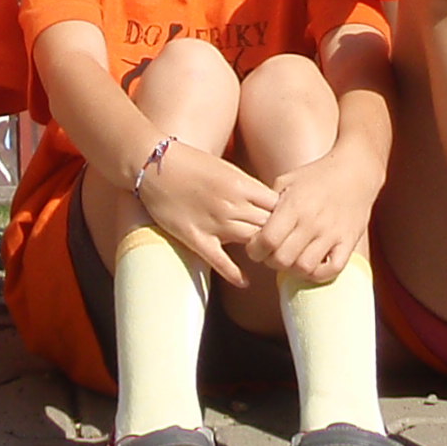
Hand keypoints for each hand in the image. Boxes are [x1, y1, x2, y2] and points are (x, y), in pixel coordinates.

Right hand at [133, 139, 276, 289]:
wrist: (155, 164)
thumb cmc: (191, 163)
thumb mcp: (227, 168)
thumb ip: (248, 187)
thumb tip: (271, 202)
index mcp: (242, 185)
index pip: (278, 206)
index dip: (288, 217)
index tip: (291, 225)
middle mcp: (232, 204)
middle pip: (269, 226)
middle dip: (280, 237)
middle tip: (287, 247)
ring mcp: (214, 222)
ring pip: (251, 242)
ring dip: (262, 252)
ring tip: (270, 261)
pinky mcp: (195, 237)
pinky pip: (220, 261)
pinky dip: (234, 274)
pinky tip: (245, 282)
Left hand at [247, 149, 377, 285]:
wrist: (356, 170)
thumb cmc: (317, 175)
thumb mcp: (287, 180)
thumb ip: (269, 203)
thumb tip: (251, 225)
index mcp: (294, 205)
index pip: (267, 240)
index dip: (255, 250)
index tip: (255, 247)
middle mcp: (312, 221)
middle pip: (282, 259)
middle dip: (270, 261)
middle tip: (272, 254)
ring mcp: (332, 233)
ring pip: (304, 268)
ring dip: (293, 269)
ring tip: (292, 259)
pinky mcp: (349, 242)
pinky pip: (331, 270)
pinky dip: (318, 273)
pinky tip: (312, 263)